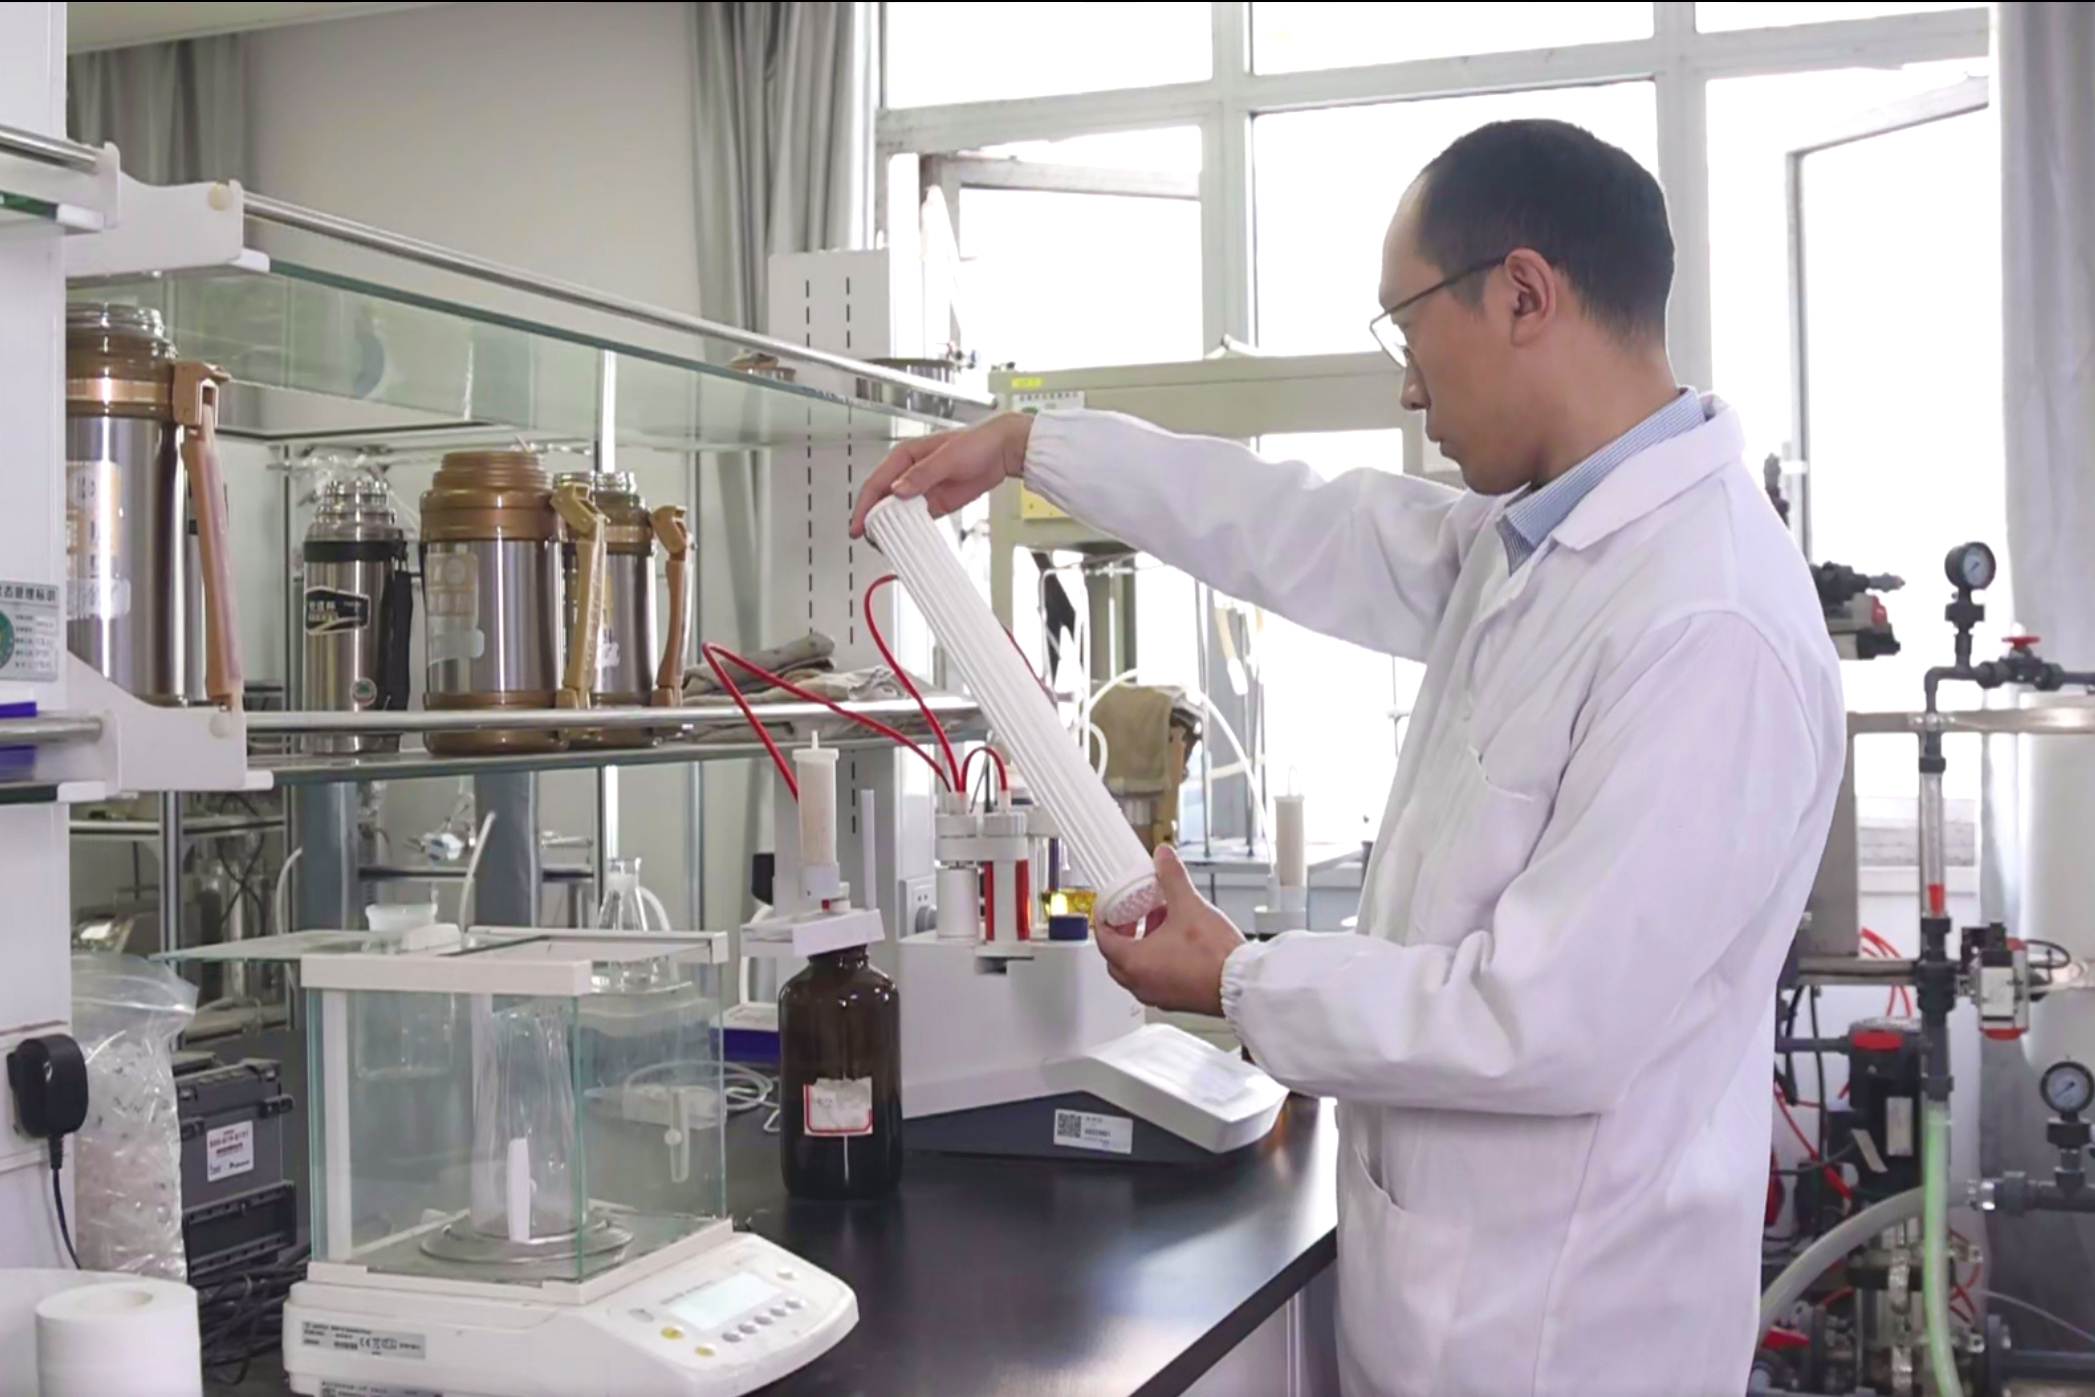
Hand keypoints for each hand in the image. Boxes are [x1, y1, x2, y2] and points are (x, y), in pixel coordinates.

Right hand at [849, 412, 1034, 537]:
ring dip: (890, 527)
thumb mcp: (947, 457)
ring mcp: (922, 490)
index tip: (858, 525)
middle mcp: (909, 473)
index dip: (864, 506)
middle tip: (870, 539)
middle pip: (882, 500)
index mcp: (905, 457)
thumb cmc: (976, 442)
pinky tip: (907, 540)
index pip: (876, 483)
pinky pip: (916, 519)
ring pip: (897, 512)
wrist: (1002, 451)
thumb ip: (922, 474)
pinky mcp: (936, 503)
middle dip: (873, 520)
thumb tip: (898, 490)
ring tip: (885, 544)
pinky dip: (909, 530)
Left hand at [1094, 845, 1245, 1016]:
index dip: (1103, 919)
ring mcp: (1158, 995)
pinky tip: (1177, 944)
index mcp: (1135, 962)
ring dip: (1141, 946)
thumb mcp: (1189, 906)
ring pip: (1135, 970)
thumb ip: (1172, 877)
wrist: (1242, 985)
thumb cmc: (1214, 956)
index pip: (1104, 939)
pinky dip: (1156, 961)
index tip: (1108, 908)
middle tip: (1131, 915)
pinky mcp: (1175, 1000)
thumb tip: (1163, 857)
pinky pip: (1153, 979)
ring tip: (1159, 924)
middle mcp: (1141, 983)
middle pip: (1116, 957)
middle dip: (1122, 932)